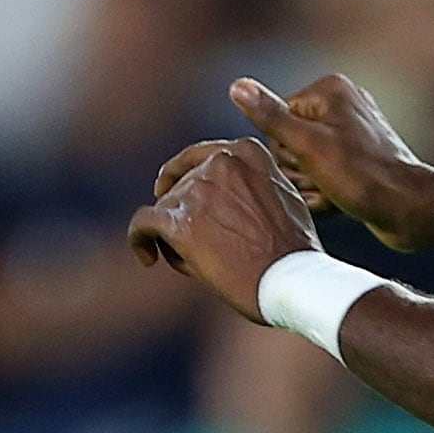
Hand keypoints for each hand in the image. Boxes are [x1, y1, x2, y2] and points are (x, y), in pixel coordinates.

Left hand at [130, 139, 321, 320]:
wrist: (293, 281)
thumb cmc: (294, 251)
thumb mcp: (284, 197)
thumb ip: (252, 183)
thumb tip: (221, 194)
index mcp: (248, 151)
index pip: (204, 157)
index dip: (189, 176)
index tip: (180, 192)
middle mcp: (220, 162)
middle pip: (182, 183)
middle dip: (184, 211)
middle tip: (190, 240)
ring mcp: (198, 190)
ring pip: (164, 207)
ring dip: (171, 233)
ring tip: (192, 261)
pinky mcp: (179, 221)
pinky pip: (142, 224)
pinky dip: (139, 240)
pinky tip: (147, 257)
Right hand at [209, 75, 433, 254]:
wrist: (412, 211)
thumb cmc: (364, 177)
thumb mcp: (309, 146)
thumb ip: (271, 117)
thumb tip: (237, 87)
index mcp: (328, 90)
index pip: (275, 122)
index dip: (287, 151)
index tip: (314, 165)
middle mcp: (340, 106)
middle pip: (286, 144)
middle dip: (301, 171)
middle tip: (328, 181)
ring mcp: (349, 134)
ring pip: (301, 166)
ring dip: (312, 187)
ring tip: (337, 193)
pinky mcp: (355, 161)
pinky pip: (320, 178)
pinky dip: (325, 194)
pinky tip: (342, 202)